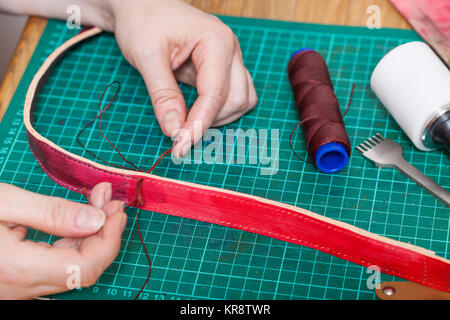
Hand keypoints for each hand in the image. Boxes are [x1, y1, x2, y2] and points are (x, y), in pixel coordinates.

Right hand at [0, 182, 126, 298]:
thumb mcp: (5, 202)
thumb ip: (52, 213)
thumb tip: (97, 219)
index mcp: (19, 269)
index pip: (85, 267)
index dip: (109, 239)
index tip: (118, 211)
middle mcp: (22, 286)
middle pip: (83, 268)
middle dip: (104, 231)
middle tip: (110, 200)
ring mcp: (20, 287)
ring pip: (72, 267)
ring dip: (90, 234)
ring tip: (97, 201)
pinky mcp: (19, 278)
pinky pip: (56, 265)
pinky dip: (72, 240)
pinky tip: (77, 218)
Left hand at [109, 0, 257, 156]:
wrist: (142, 6)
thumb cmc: (143, 22)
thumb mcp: (147, 57)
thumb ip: (163, 95)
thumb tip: (174, 131)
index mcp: (216, 42)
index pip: (215, 94)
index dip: (199, 124)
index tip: (179, 146)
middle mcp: (230, 50)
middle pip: (237, 100)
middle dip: (210, 120)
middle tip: (179, 132)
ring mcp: (230, 59)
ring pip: (242, 100)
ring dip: (219, 117)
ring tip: (188, 118)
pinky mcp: (224, 68)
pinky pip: (234, 96)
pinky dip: (219, 110)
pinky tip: (196, 110)